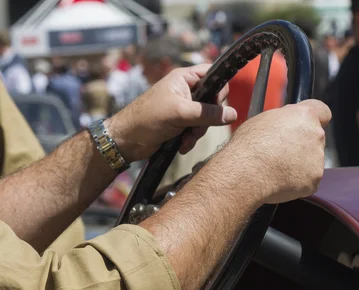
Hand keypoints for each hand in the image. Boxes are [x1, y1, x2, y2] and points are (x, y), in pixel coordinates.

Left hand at [105, 64, 236, 161]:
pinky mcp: (179, 123)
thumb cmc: (147, 119)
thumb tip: (232, 115)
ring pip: (205, 118)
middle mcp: (185, 90)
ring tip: (185, 141)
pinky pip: (195, 129)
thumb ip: (207, 113)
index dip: (219, 89)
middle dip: (206, 119)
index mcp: (184, 78)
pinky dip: (191, 139)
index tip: (214, 106)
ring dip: (197, 132)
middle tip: (195, 128)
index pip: (213, 74)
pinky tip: (181, 146)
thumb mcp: (180, 114)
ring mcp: (182, 107)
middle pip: (212, 100)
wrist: (126, 140)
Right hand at [231, 99, 330, 203]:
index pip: (323, 111)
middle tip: (280, 152)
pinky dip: (296, 182)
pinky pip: (307, 180)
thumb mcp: (262, 120)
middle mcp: (316, 135)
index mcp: (304, 116)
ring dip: (298, 164)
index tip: (305, 125)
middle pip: (315, 138)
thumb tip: (284, 125)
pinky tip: (278, 180)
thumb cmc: (249, 146)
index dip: (314, 119)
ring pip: (311, 161)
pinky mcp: (314, 180)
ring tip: (275, 168)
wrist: (246, 172)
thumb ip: (282, 120)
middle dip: (302, 144)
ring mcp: (317, 159)